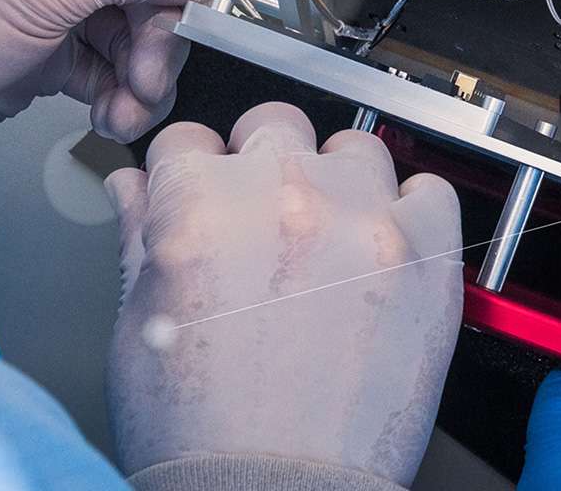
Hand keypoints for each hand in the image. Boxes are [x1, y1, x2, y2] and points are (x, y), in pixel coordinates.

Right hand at [106, 105, 462, 486]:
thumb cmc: (200, 435)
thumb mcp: (139, 330)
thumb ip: (139, 241)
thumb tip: (131, 191)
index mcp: (197, 207)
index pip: (190, 140)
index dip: (193, 174)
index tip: (205, 197)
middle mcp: (281, 197)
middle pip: (273, 126)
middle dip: (263, 165)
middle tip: (266, 224)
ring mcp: (359, 219)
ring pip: (353, 150)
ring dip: (339, 183)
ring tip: (330, 244)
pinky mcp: (423, 253)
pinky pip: (429, 190)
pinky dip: (411, 212)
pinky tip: (387, 251)